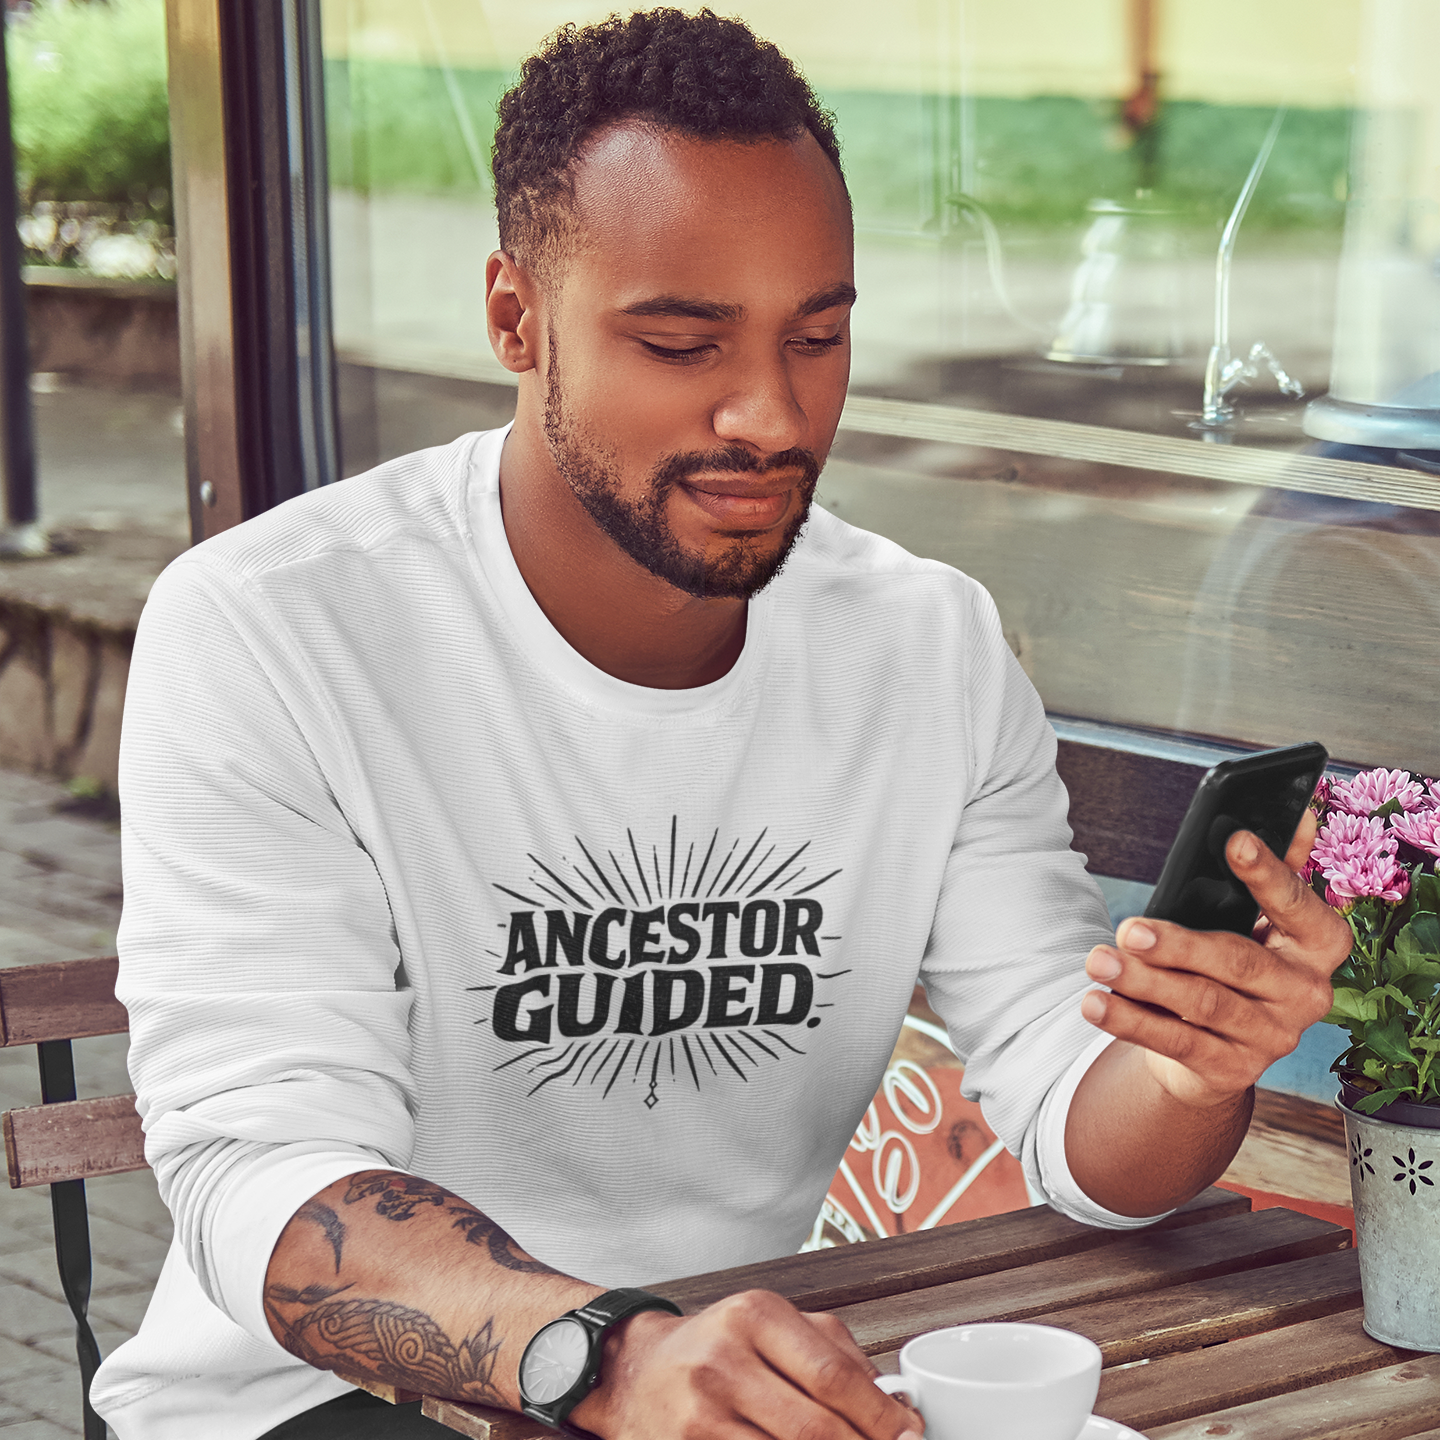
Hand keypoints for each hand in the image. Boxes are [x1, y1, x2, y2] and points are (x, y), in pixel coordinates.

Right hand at [571, 1290, 922, 1439]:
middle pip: (815, 1428)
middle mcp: (725, 1360)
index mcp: (755, 1315)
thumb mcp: (772, 1325)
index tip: (909, 1435)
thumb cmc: (717, 1347)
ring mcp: (702, 1413)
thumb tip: (896, 1405)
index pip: (834, 1377)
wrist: (633, 1371)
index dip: (881, 1418)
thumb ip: (836, 1353)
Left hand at [1079, 812, 1351, 1108]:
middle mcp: (1308, 994)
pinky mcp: (1235, 1069)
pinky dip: (1132, 1021)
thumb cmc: (1236, 959)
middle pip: (1239, 962)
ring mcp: (1274, 1036)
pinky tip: (1096, 1003)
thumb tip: (1301, 817)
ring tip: (1098, 962)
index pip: (1299, 906)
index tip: (1234, 840)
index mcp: (1319, 944)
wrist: (1222, 1046)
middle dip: (1179, 945)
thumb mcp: (1256, 920)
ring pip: (1202, 1003)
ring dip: (1144, 982)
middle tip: (1128, 929)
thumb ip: (1274, 873)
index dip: (1270, 875)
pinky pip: (1178, 1041)